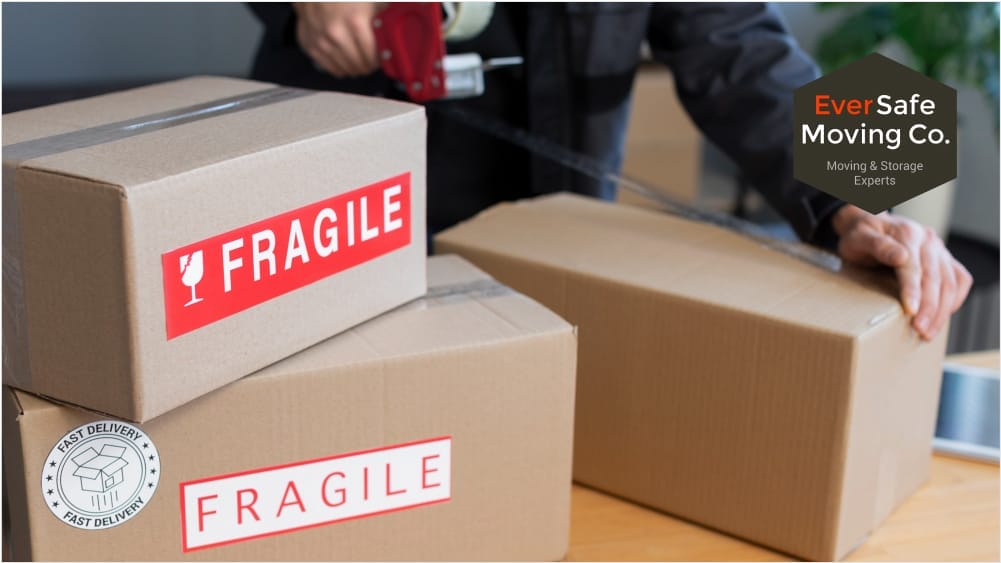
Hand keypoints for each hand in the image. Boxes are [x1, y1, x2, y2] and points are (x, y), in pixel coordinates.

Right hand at [293, 2, 380, 77]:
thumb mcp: (368, 1)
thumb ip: (383, 15)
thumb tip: (396, 30)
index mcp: (355, 21)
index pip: (372, 55)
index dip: (379, 60)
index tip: (381, 59)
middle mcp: (337, 33)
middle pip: (359, 64)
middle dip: (368, 66)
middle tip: (371, 63)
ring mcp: (322, 41)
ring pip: (346, 68)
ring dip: (355, 69)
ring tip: (360, 64)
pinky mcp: (311, 45)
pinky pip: (330, 68)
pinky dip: (341, 69)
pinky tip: (346, 64)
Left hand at [832, 205, 971, 340]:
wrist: (869, 225)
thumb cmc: (860, 236)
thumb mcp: (859, 238)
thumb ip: (877, 246)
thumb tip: (901, 257)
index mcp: (907, 234)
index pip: (913, 267)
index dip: (913, 290)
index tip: (911, 312)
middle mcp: (928, 241)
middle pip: (935, 277)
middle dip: (929, 308)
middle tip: (920, 331)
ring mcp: (939, 249)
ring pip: (950, 282)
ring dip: (942, 310)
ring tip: (929, 332)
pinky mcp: (945, 259)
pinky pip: (960, 279)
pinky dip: (955, 299)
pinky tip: (943, 316)